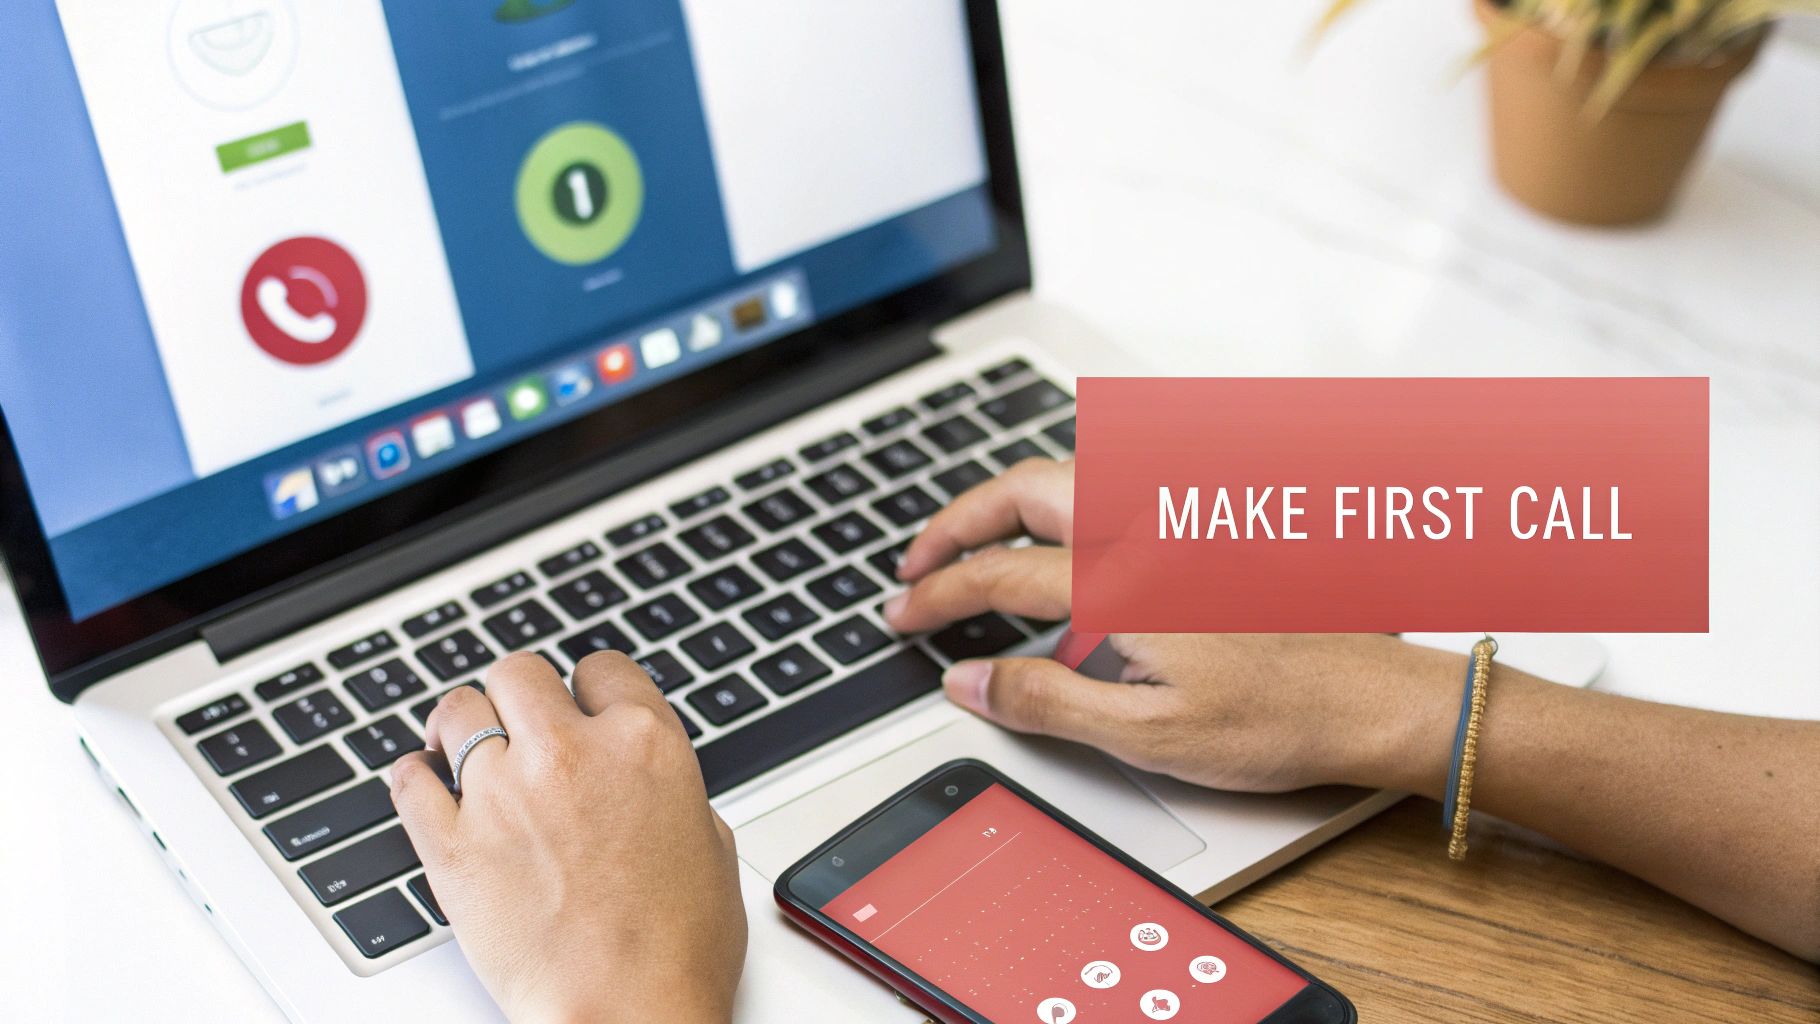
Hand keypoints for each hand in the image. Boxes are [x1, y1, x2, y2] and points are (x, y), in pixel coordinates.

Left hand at [390, 652, 745, 1022]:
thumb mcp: (711, 844)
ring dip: (461, 722)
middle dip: (521, 695)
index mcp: (645, 744)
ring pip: (460, 711)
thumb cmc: (678, 951)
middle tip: (519, 721)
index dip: (589, 689)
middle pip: (521, 672)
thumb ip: (671, 790)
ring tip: (458, 740)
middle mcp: (572, 754)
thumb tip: (646, 783)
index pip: (602, 669)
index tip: (580, 707)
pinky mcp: (451, 845)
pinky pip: (409, 782)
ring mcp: (504, 794)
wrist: (628, 1014)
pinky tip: (423, 780)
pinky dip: (413, 776)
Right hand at [884, 459, 1459, 793]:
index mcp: (1124, 582)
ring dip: (1009, 503)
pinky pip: (1115, 495)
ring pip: (1073, 478)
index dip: (938, 596)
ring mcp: (1180, 527)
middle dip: (958, 520)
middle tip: (917, 564)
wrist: (1378, 701)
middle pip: (1026, 490)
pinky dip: (1063, 508)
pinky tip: (1062, 551)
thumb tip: (969, 680)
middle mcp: (1147, 535)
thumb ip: (1048, 701)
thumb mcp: (1148, 736)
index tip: (902, 618)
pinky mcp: (1207, 535)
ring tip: (974, 547)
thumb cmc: (1281, 720)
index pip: (999, 573)